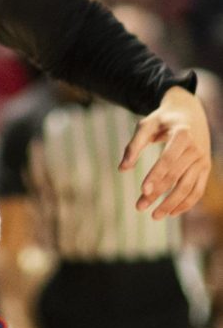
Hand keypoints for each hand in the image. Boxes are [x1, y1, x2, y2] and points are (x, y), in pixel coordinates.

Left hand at [119, 85, 210, 217]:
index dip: (156, 176)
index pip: (168, 160)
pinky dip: (186, 203)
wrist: (189, 112)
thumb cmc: (163, 119)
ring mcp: (203, 160)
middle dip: (158, 193)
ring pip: (188, 188)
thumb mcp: (146, 125)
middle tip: (140, 206)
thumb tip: (122, 169)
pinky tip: (172, 213)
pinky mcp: (205, 168)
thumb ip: (134, 145)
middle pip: (176, 177)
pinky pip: (197, 190)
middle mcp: (195, 149)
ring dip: (171, 204)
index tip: (142, 190)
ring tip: (154, 216)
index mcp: (182, 135)